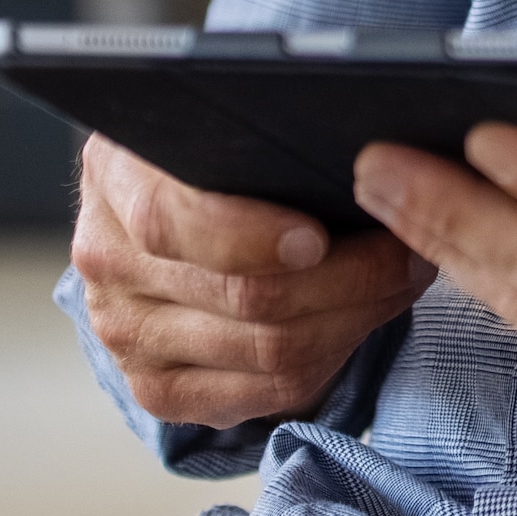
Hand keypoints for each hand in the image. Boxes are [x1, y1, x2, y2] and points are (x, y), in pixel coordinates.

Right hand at [68, 136, 433, 429]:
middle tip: (411, 251)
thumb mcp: (222, 122)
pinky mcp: (157, 389)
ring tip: (402, 279)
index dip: (252, 236)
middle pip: (244, 297)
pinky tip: (359, 322)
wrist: (170, 213)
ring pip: (269, 352)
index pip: (169, 221)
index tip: (319, 234)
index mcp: (114, 175)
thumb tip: (370, 161)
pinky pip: (265, 393)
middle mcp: (106, 259)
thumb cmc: (216, 158)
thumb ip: (261, 133)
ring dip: (357, 317)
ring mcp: (125, 333)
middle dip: (352, 277)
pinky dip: (330, 361)